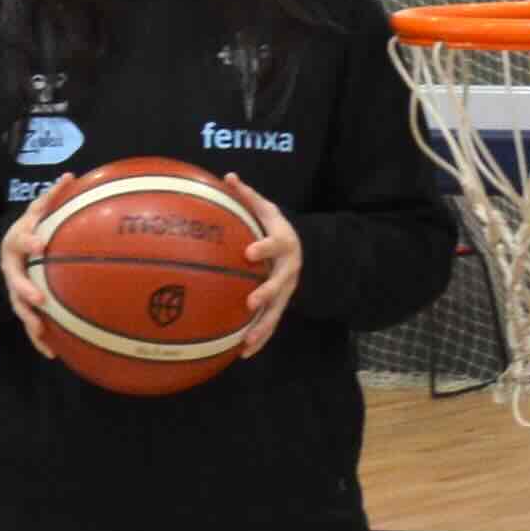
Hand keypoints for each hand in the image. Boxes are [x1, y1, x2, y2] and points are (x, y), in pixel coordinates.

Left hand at [223, 189, 306, 358]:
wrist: (303, 249)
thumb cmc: (275, 227)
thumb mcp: (266, 208)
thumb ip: (247, 195)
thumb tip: (227, 176)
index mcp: (283, 243)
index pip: (274, 245)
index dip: (264, 248)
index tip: (249, 252)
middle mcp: (288, 270)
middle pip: (280, 284)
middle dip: (266, 294)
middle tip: (251, 303)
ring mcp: (287, 291)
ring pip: (277, 312)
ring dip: (262, 328)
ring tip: (245, 343)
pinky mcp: (280, 306)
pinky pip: (271, 325)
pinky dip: (259, 340)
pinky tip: (242, 354)